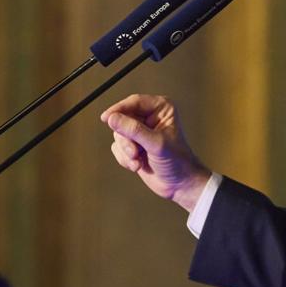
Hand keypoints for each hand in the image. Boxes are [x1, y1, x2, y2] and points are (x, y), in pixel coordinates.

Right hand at [100, 94, 209, 211]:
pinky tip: (138, 165)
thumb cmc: (176, 161)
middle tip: (134, 152)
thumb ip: (134, 130)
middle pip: (123, 119)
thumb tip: (112, 118)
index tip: (106, 118)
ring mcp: (141, 132)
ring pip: (118, 135)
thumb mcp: (156, 144)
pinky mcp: (133, 145)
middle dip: (126, 139)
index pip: (134, 102)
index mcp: (161, 108)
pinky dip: (125, 158)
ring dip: (126, 151)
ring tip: (138, 161)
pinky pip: (118, 147)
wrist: (179, 184)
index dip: (119, 109)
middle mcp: (150, 117)